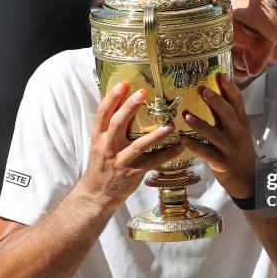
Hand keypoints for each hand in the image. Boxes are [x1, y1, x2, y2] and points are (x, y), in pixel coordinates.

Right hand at [78, 81, 183, 209]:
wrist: (97, 193)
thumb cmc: (101, 164)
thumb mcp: (101, 143)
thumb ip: (113, 126)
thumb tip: (127, 102)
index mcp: (99, 136)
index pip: (103, 112)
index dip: (113, 97)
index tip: (124, 83)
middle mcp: (108, 147)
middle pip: (118, 123)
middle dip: (130, 107)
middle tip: (142, 93)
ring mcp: (121, 161)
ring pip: (138, 145)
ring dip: (155, 134)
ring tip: (169, 124)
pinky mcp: (133, 173)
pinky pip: (153, 162)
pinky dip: (167, 154)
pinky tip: (180, 146)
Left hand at [180, 73, 256, 198]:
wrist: (246, 177)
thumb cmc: (238, 148)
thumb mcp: (236, 129)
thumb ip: (223, 112)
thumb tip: (208, 90)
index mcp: (242, 122)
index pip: (237, 102)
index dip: (230, 88)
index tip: (221, 75)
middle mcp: (238, 133)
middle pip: (228, 115)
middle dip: (216, 102)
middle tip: (204, 89)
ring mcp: (229, 148)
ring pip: (214, 134)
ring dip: (199, 124)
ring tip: (186, 114)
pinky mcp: (220, 162)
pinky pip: (205, 152)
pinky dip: (193, 145)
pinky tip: (182, 138)